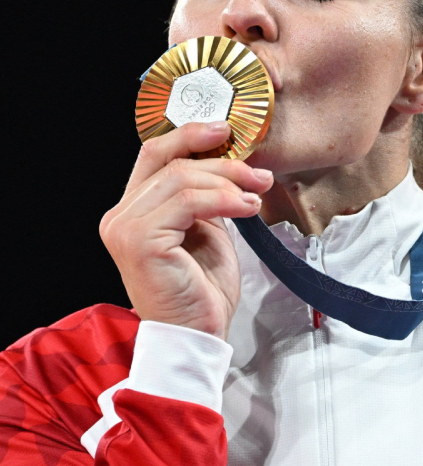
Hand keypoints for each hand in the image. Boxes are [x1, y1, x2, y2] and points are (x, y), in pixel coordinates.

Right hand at [99, 122, 272, 339]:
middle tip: (258, 175)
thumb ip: (204, 195)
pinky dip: (223, 199)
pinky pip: (187, 201)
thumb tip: (229, 160)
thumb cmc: (201, 288)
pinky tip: (246, 209)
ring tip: (256, 196)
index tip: (226, 130)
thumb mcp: (206, 229)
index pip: (154, 155)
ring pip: (182, 178)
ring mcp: (125, 228)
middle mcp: (120, 216)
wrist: (196, 336)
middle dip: (222, 163)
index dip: (189, 135)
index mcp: (132, 210)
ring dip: (228, 182)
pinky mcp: (139, 240)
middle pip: (172, 163)